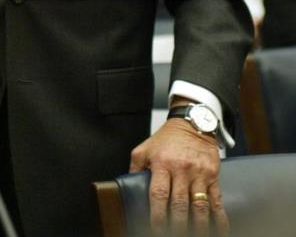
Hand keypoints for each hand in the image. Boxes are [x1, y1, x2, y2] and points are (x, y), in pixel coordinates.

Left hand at [130, 119, 227, 235]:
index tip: (156, 229)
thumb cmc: (167, 138)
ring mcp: (198, 173)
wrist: (192, 122)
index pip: (158, 194)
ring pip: (199, 205)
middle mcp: (181, 169)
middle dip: (177, 225)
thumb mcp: (146, 148)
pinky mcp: (212, 175)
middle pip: (179, 204)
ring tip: (195, 236)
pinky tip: (219, 230)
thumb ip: (136, 168)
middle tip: (174, 236)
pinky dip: (219, 218)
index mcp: (162, 163)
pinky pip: (217, 200)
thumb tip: (128, 188)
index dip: (157, 215)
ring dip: (198, 226)